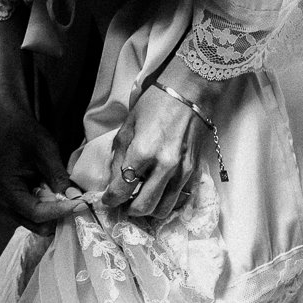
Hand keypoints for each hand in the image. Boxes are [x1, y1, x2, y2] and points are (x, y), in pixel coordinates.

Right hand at [0, 108, 87, 235]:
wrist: (13, 128)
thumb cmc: (27, 136)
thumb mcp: (46, 151)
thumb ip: (58, 176)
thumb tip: (75, 197)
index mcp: (7, 190)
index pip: (36, 213)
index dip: (61, 211)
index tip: (82, 205)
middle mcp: (3, 203)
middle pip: (36, 224)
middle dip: (59, 218)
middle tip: (79, 206)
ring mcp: (8, 206)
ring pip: (36, 224)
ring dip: (55, 216)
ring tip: (71, 203)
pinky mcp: (15, 205)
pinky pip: (35, 216)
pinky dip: (50, 212)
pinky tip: (61, 200)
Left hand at [105, 60, 219, 218]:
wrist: (190, 93)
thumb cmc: (155, 104)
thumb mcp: (128, 126)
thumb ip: (119, 157)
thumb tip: (113, 182)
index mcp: (143, 152)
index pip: (122, 189)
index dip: (110, 200)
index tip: (106, 201)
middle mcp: (165, 166)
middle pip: (143, 207)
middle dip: (129, 210)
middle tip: (123, 204)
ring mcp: (183, 171)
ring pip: (163, 209)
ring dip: (149, 210)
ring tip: (141, 201)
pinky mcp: (196, 171)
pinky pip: (180, 200)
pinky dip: (167, 203)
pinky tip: (159, 195)